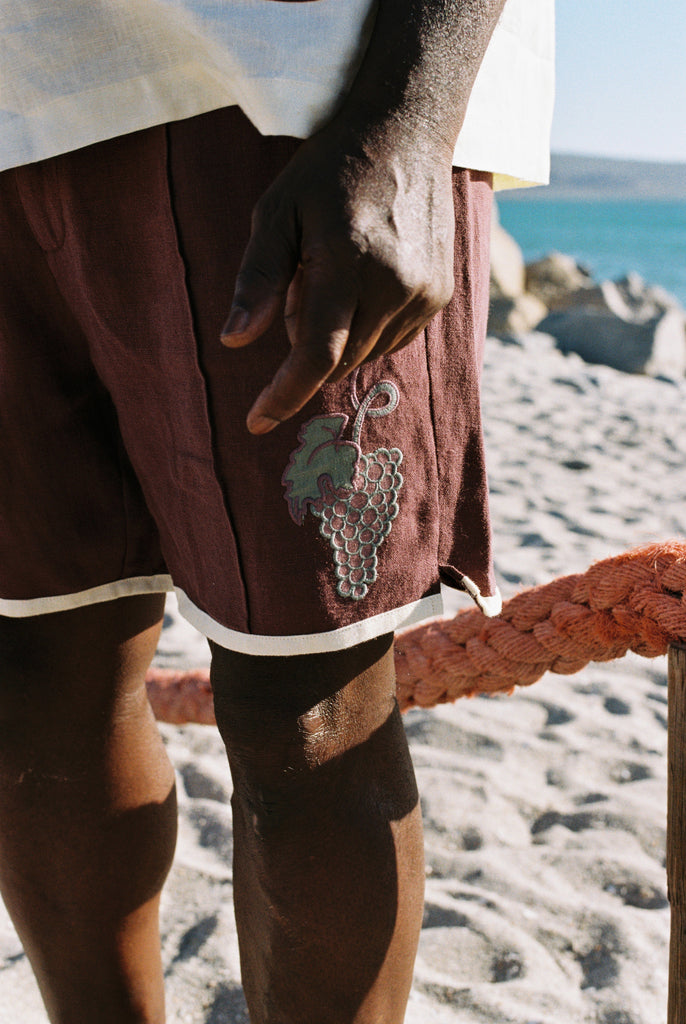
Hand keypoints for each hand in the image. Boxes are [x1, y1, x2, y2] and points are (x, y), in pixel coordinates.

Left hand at [221, 119, 454, 433]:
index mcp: (348, 263)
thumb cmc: (330, 171)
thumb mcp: (277, 212)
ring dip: (337, 336)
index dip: (284, 394)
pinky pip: (391, 339)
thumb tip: (234, 343)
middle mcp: (394, 285)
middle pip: (338, 359)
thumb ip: (257, 280)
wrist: (408, 133)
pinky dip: (364, 329)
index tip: (256, 421)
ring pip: (365, 353)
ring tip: (332, 274)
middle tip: (300, 288)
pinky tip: (359, 282)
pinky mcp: (440, 296)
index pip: (316, 354)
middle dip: (306, 346)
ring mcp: (424, 293)